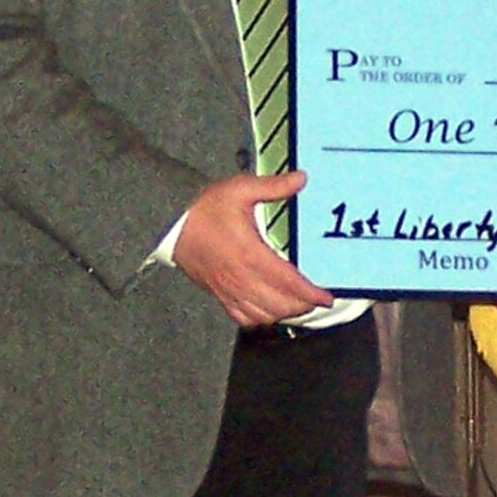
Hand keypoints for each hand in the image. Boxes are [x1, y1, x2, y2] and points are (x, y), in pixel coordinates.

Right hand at [174, 170, 334, 326]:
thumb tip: (302, 178)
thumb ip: (274, 186)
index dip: (309, 293)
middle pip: (279, 305)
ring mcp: (228, 289)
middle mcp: (240, 278)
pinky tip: (270, 310)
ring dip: (284, 313)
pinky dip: (260, 318)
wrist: (170, 223)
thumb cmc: (204, 207)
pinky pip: (242, 317)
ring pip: (262, 315)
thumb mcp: (240, 189)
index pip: (287, 282)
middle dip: (302, 306)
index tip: (326, 297)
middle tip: (317, 299)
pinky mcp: (218, 293)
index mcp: (250, 254)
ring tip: (299, 305)